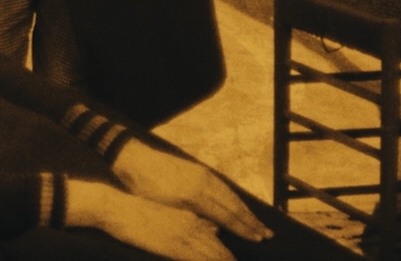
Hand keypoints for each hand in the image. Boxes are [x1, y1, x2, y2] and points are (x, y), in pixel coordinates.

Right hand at [66, 179, 238, 260]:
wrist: (117, 207)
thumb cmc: (141, 210)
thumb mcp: (172, 211)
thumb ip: (195, 220)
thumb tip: (215, 229)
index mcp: (191, 216)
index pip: (220, 241)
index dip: (230, 257)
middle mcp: (191, 225)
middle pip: (221, 252)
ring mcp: (182, 236)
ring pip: (213, 256)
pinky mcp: (172, 247)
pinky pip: (197, 259)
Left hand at [112, 140, 270, 244]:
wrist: (134, 159)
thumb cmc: (145, 189)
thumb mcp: (166, 209)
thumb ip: (192, 218)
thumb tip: (217, 230)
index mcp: (195, 195)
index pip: (226, 215)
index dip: (243, 229)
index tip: (257, 239)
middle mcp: (203, 182)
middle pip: (233, 205)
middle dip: (250, 221)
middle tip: (266, 235)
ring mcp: (202, 173)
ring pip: (230, 194)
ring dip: (245, 209)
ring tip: (258, 222)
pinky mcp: (198, 168)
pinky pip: (223, 185)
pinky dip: (234, 197)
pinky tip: (238, 204)